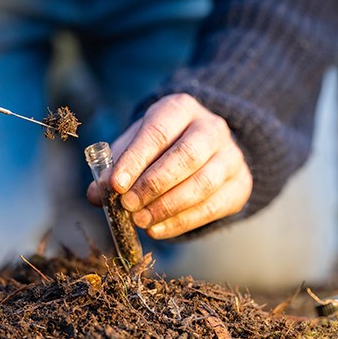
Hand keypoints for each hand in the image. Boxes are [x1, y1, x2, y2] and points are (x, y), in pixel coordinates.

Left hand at [87, 93, 252, 238]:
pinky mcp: (240, 184)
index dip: (135, 160)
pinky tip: (158, 230)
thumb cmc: (162, 146)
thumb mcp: (136, 145)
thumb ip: (115, 165)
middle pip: (186, 156)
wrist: (208, 149)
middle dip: (153, 185)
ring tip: (140, 221)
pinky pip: (213, 207)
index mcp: (181, 108)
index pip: (158, 132)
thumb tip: (96, 194)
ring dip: (167, 207)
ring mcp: (231, 156)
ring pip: (203, 183)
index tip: (114, 186)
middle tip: (127, 206)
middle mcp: (212, 128)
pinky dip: (182, 222)